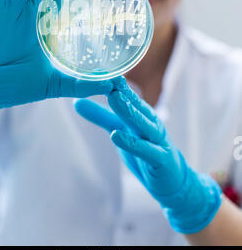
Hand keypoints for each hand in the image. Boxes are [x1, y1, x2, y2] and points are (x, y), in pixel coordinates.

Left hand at [74, 78, 221, 233]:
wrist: (173, 180)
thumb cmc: (146, 150)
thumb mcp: (120, 130)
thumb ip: (101, 116)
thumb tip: (76, 101)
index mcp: (142, 114)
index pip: (128, 96)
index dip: (115, 83)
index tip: (99, 69)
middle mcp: (151, 124)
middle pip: (136, 105)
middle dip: (122, 91)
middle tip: (107, 78)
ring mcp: (157, 140)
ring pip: (143, 123)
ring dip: (129, 110)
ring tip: (113, 98)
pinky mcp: (160, 159)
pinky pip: (146, 149)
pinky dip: (132, 142)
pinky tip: (116, 135)